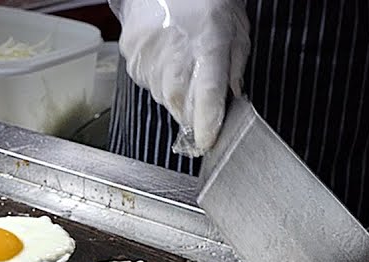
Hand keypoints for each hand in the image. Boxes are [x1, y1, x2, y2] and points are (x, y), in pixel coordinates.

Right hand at [114, 0, 249, 155]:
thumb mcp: (235, 27)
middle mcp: (175, 55)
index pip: (207, 96)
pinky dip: (159, 80)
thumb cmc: (205, 0)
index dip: (208, 123)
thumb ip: (235, 64)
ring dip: (177, 93)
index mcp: (208, 44)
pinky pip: (148, 84)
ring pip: (164, 97)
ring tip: (183, 65)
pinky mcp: (133, 59)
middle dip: (194, 111)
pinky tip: (168, 59)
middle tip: (201, 99)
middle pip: (183, 105)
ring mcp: (150, 58)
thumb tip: (231, 96)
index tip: (208, 141)